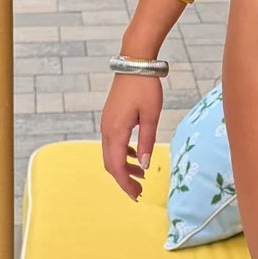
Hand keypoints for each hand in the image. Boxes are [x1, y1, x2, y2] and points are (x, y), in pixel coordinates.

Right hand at [100, 72, 161, 199]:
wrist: (135, 63)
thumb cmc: (146, 87)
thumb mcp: (151, 116)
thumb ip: (147, 141)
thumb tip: (145, 165)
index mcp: (116, 130)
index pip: (117, 166)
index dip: (125, 184)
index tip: (137, 195)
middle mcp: (106, 129)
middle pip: (110, 163)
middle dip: (123, 179)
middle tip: (139, 191)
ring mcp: (106, 123)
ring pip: (110, 153)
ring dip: (123, 166)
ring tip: (141, 175)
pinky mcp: (110, 118)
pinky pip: (112, 142)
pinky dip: (122, 153)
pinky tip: (136, 156)